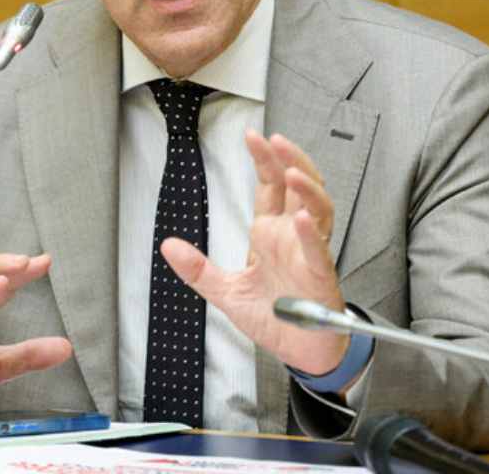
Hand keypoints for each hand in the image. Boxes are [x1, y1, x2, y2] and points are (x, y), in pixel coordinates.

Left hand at [160, 130, 349, 375]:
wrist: (300, 351)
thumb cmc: (274, 317)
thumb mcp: (227, 292)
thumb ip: (198, 269)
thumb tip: (168, 247)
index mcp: (270, 235)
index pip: (270, 187)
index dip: (264, 160)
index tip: (253, 137)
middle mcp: (292, 238)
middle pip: (298, 188)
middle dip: (289, 161)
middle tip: (275, 141)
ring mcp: (308, 254)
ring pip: (318, 210)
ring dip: (307, 189)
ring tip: (292, 173)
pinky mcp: (320, 277)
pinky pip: (318, 251)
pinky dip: (310, 234)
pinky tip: (301, 220)